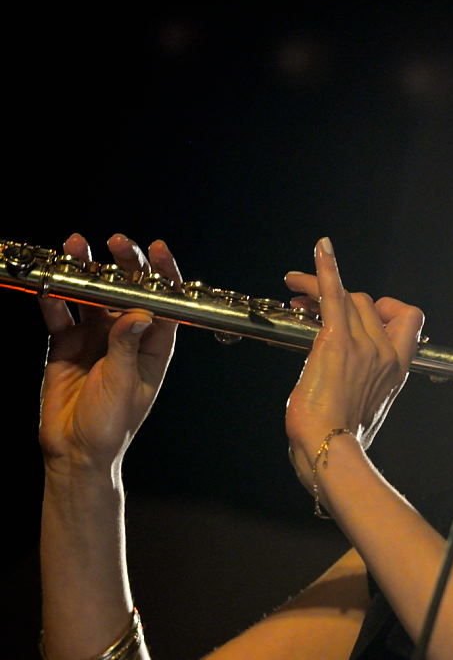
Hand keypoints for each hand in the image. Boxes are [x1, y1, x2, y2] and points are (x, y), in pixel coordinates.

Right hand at [38, 233, 181, 476]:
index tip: (158, 249)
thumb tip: (139, 313)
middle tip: (117, 241)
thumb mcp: (123, 384)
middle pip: (127, 290)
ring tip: (75, 246)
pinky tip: (48, 284)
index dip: (163, 273)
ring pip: (92, 296)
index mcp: (155, 344)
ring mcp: (96, 336)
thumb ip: (126, 347)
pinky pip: (60, 314)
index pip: (164, 301)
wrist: (75, 451)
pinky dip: (54, 298)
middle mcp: (128, 335)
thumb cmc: (112, 425)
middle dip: (124, 263)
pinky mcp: (66, 343)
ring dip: (85, 271)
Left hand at [284, 238, 423, 481]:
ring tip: (294, 291)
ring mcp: (363, 346)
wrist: (330, 451)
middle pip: (367, 303)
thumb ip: (362, 382)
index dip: (389, 308)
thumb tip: (346, 379)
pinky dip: (326, 269)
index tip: (369, 314)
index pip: (407, 318)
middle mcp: (385, 352)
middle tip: (306, 302)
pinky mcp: (336, 343)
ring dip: (319, 287)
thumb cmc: (341, 440)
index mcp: (397, 368)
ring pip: (347, 298)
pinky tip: (320, 249)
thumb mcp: (363, 406)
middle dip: (339, 296)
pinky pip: (334, 295)